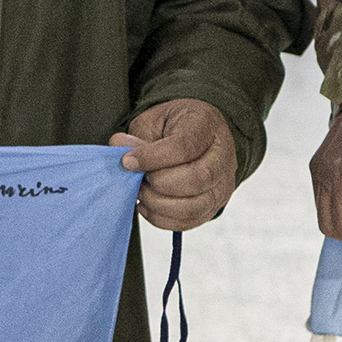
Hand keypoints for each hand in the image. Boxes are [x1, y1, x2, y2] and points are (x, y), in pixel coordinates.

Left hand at [112, 97, 240, 231]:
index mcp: (207, 125)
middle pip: (196, 178)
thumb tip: (118, 146)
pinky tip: (147, 206)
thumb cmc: (175, 126)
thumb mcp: (154, 120)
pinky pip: (190, 221)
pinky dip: (163, 218)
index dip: (153, 157)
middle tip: (137, 179)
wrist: (199, 137)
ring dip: (159, 204)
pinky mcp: (215, 204)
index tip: (127, 162)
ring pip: (195, 205)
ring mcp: (223, 183)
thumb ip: (138, 136)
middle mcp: (223, 156)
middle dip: (158, 183)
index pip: (185, 147)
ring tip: (141, 192)